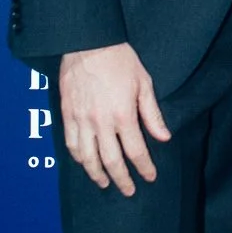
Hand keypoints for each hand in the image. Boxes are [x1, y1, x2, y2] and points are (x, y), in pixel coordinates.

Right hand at [59, 44, 170, 194]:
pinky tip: (85, 163)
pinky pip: (71, 143)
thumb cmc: (119, 60)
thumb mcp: (144, 83)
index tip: (150, 177)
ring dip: (97, 174)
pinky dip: (78, 158)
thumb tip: (164, 138)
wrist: (87, 42)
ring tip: (105, 183)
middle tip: (128, 190)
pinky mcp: (67, 114)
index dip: (144, 168)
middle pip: (111, 161)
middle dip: (122, 179)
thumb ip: (152, 114)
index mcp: (123, 115)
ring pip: (87, 158)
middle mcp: (101, 122)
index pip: (136, 151)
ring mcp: (81, 119)